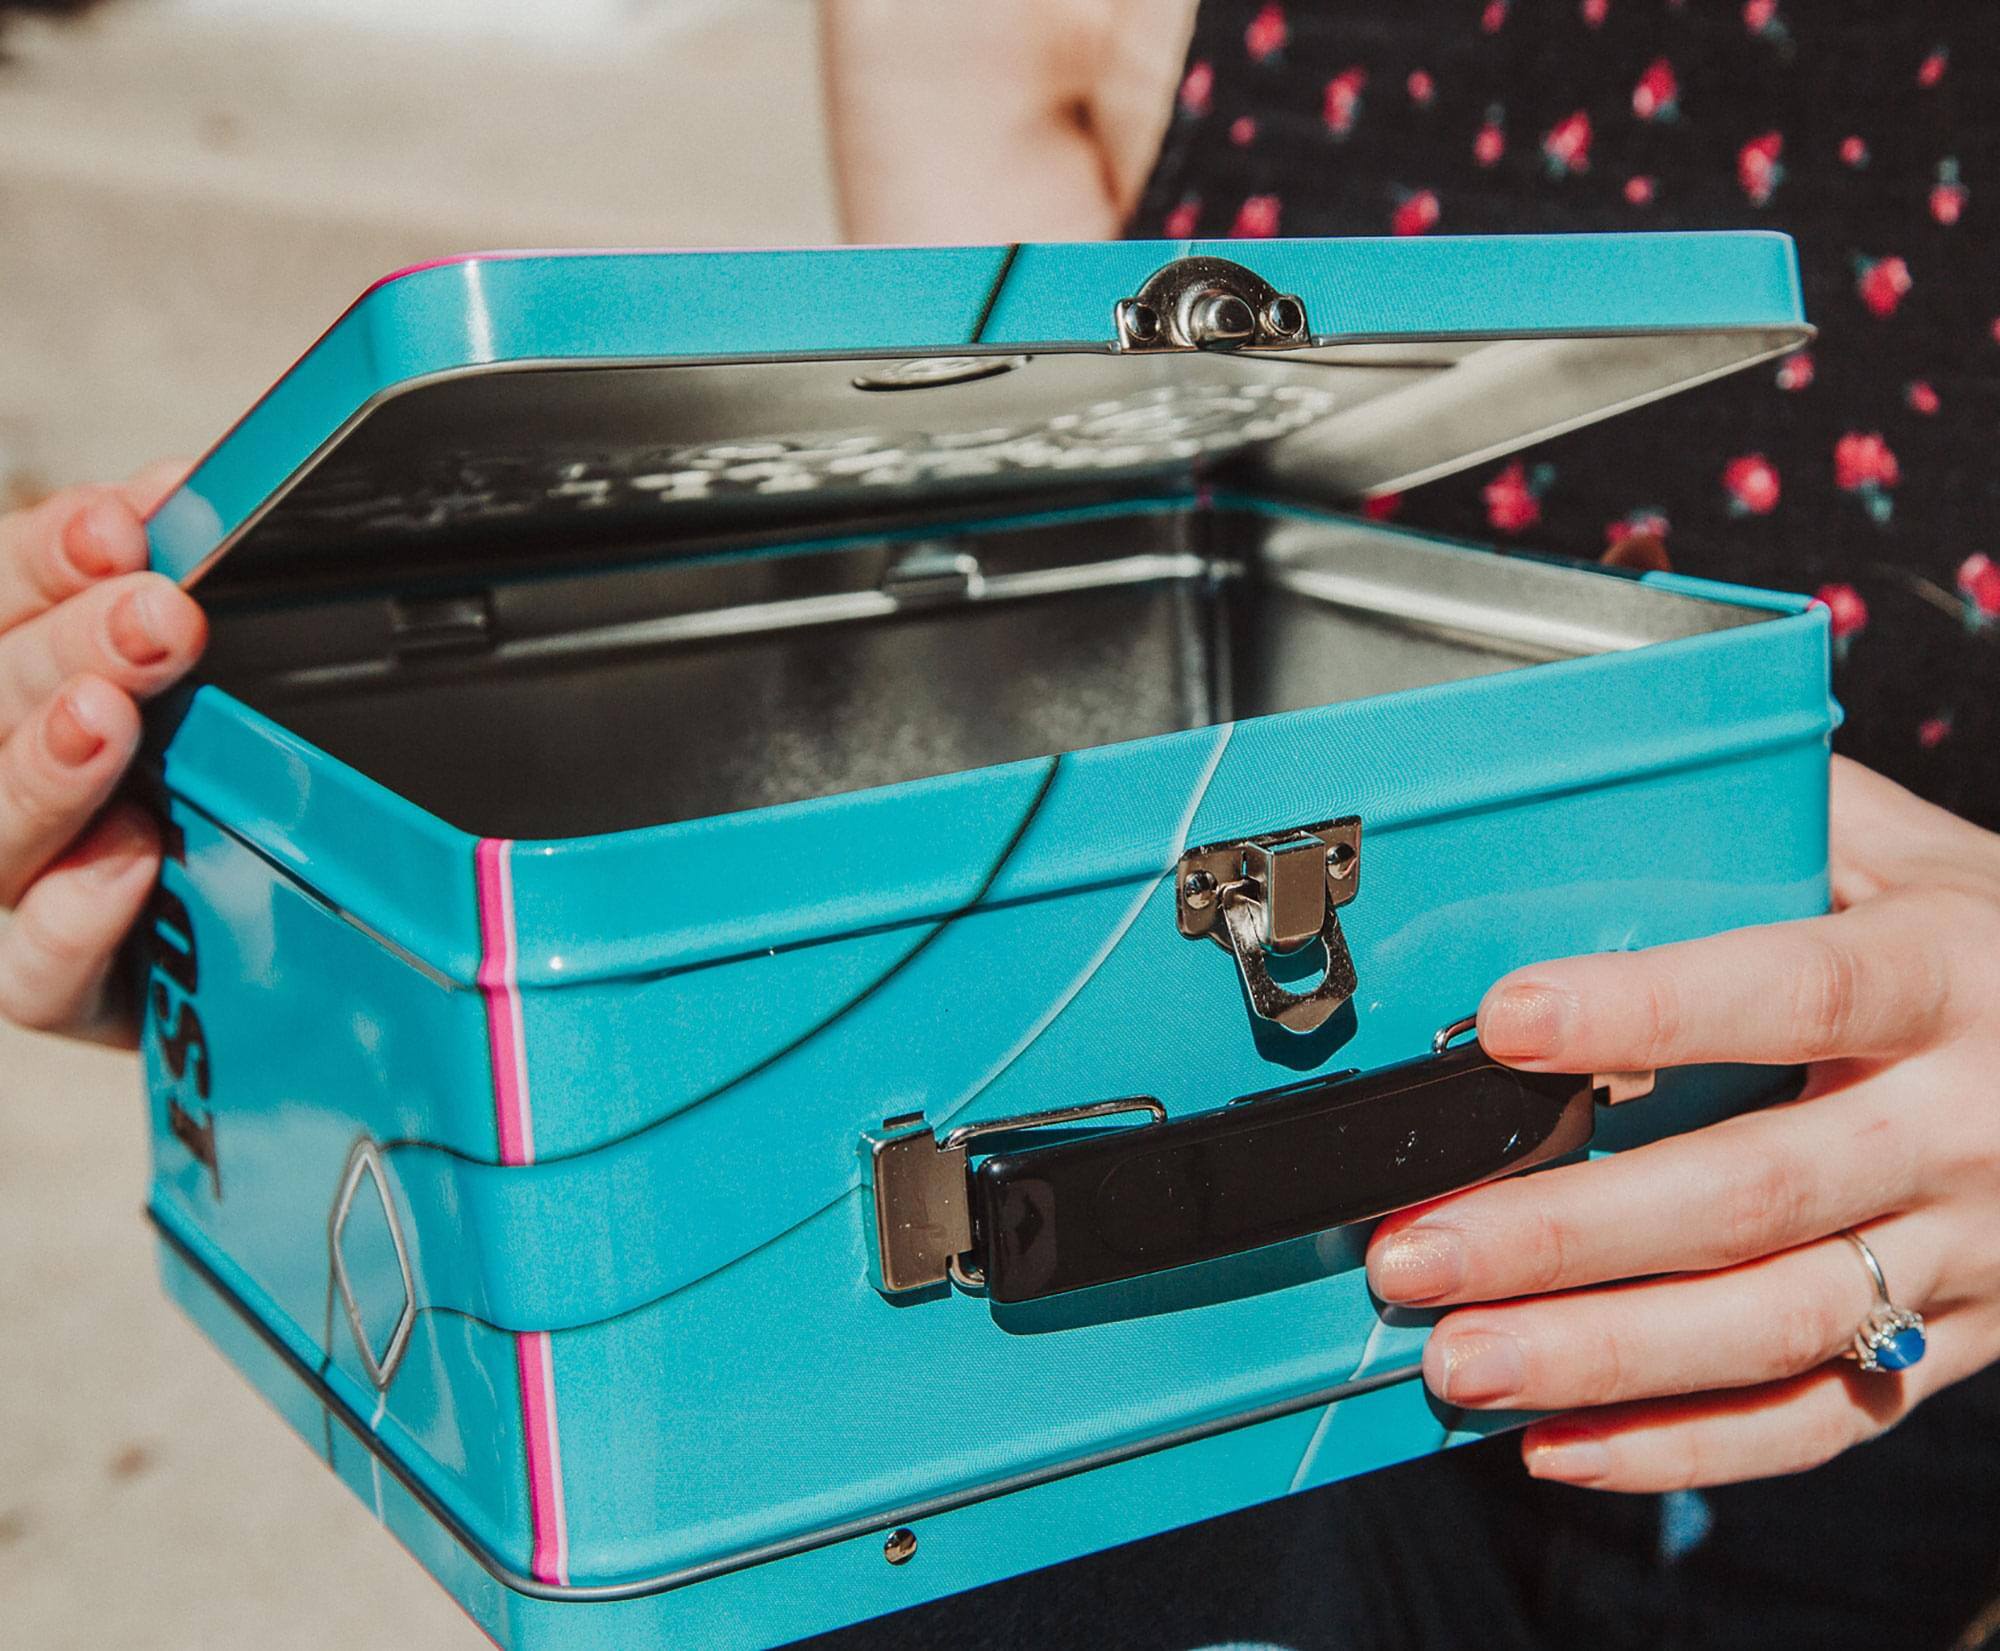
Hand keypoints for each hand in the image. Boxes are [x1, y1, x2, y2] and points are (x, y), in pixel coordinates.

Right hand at [0, 465, 205, 1045]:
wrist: (243, 948)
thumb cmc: (202, 784)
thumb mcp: (175, 672)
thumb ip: (160, 582)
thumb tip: (186, 488)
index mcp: (14, 683)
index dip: (49, 558)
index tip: (123, 525)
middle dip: (69, 649)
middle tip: (157, 617)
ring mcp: (8, 886)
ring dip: (47, 770)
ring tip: (107, 719)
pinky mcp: (51, 985)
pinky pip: (37, 971)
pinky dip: (77, 914)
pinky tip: (131, 861)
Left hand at [1365, 757, 1999, 1490]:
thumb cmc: (1997, 945)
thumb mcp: (1916, 855)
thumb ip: (1781, 819)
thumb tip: (1605, 763)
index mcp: (1949, 979)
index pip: (1796, 993)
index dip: (1651, 1010)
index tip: (1502, 1020)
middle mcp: (1963, 1126)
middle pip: (1753, 1194)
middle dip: (1566, 1234)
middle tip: (1415, 1252)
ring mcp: (1967, 1254)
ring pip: (1772, 1326)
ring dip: (1600, 1358)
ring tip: (1455, 1362)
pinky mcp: (1960, 1346)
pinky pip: (1818, 1419)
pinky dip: (1685, 1446)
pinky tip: (1556, 1448)